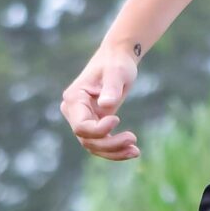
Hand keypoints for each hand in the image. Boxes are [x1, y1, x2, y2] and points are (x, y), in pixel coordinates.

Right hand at [60, 46, 140, 160]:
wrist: (118, 58)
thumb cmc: (117, 62)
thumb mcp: (117, 72)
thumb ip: (111, 88)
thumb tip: (106, 105)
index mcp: (74, 98)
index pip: (81, 126)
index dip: (99, 130)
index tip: (117, 119)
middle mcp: (73, 111)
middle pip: (87, 139)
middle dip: (110, 145)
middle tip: (133, 139)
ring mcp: (82, 119)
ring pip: (94, 146)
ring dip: (114, 152)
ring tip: (135, 151)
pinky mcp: (94, 123)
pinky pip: (101, 143)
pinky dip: (116, 149)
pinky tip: (133, 151)